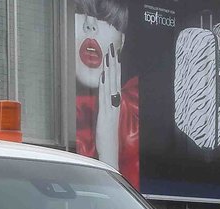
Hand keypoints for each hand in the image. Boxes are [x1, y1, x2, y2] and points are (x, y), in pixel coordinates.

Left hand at [95, 44, 121, 166]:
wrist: (110, 150)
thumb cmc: (107, 135)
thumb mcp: (106, 116)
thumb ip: (105, 105)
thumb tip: (102, 94)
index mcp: (115, 102)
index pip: (117, 81)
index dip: (116, 67)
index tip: (115, 53)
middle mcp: (115, 103)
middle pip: (115, 79)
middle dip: (114, 63)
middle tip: (113, 47)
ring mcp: (111, 108)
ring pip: (111, 85)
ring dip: (110, 70)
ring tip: (109, 56)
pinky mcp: (105, 114)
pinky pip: (105, 97)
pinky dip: (104, 86)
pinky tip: (104, 76)